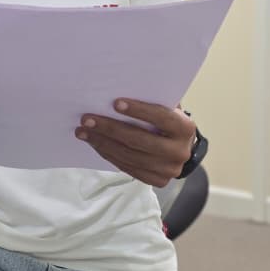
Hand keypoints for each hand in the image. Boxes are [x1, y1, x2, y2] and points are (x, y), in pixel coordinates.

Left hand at [75, 99, 195, 185]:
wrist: (179, 147)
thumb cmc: (168, 121)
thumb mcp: (167, 107)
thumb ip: (152, 100)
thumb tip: (120, 89)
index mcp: (185, 128)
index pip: (161, 117)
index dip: (139, 110)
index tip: (115, 103)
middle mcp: (180, 151)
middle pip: (139, 140)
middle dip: (110, 128)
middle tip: (87, 119)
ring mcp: (168, 169)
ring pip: (129, 156)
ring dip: (102, 142)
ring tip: (83, 131)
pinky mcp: (156, 180)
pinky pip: (127, 167)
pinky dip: (108, 154)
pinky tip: (94, 143)